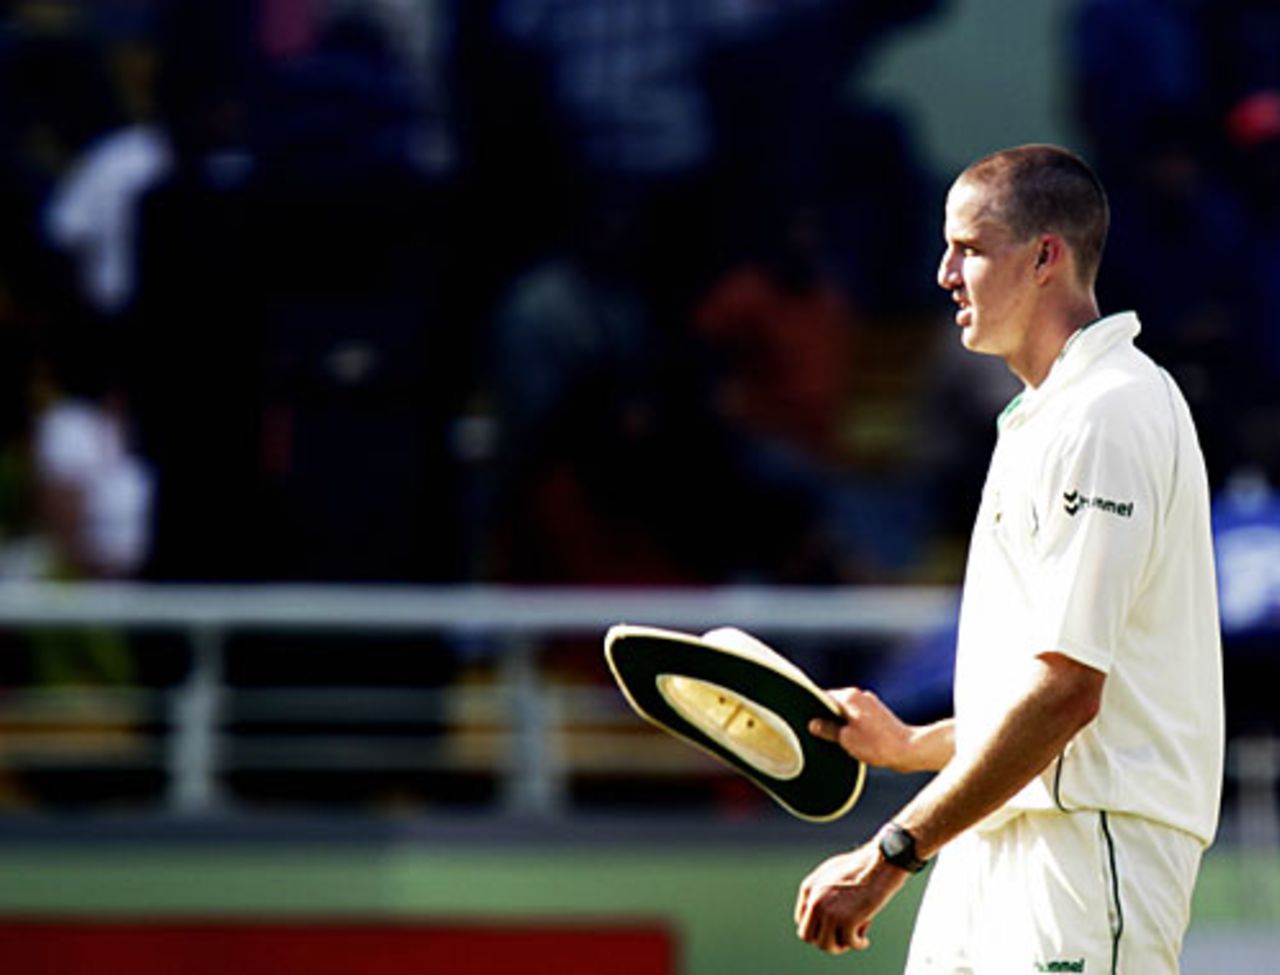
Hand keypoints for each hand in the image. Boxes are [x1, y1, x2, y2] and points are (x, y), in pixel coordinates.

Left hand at [794, 842, 908, 953]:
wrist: (880, 862)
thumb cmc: (860, 865)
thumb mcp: (831, 873)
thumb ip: (820, 890)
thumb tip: (817, 912)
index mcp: (808, 888)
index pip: (801, 921)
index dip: (817, 928)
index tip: (832, 928)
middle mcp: (814, 901)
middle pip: (808, 937)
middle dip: (825, 940)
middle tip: (842, 938)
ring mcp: (830, 912)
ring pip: (826, 945)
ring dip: (841, 946)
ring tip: (854, 939)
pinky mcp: (847, 920)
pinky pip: (849, 943)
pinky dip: (858, 944)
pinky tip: (865, 940)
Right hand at [810, 687, 913, 770]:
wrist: (909, 749)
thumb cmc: (877, 744)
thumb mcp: (846, 739)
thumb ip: (827, 729)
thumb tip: (814, 724)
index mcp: (849, 697)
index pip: (822, 697)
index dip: (812, 709)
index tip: (805, 719)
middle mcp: (860, 696)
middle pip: (834, 704)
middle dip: (826, 717)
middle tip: (817, 733)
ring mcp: (870, 704)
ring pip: (846, 711)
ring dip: (840, 723)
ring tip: (835, 739)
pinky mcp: (878, 714)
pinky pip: (857, 717)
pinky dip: (851, 726)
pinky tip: (851, 741)